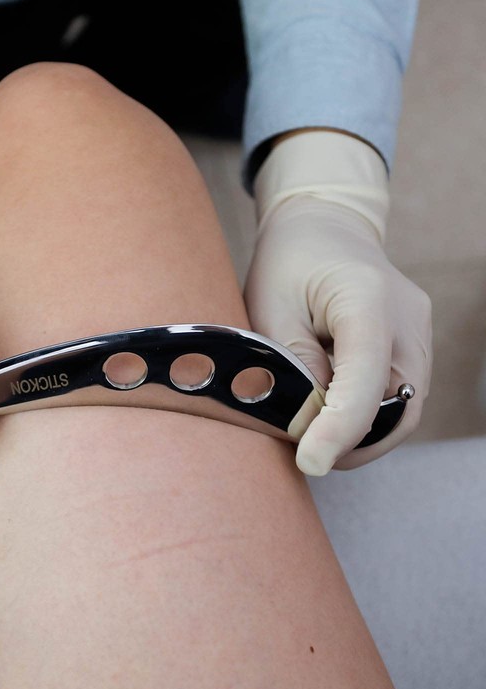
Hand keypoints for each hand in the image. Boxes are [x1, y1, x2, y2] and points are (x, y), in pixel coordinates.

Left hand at [244, 131, 431, 474]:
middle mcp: (407, 320)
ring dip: (362, 434)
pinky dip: (367, 416)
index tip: (311, 462)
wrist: (324, 226)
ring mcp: (417, 334)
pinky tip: (331, 416)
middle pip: (399, 405)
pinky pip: (399, 396)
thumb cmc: (289, 262)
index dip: (340, 427)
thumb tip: (306, 420)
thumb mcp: (270, 308)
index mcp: (366, 298)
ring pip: (404, 408)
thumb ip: (290, 363)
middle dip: (354, 441)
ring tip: (314, 437)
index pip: (365, 376)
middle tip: (306, 455)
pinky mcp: (412, 346)